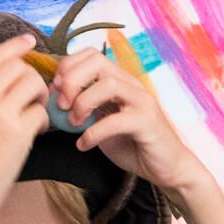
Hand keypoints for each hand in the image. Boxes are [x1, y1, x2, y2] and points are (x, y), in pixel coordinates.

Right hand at [0, 34, 51, 223]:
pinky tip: (36, 133)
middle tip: (34, 99)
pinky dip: (43, 120)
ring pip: (32, 82)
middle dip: (32, 78)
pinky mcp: (17, 131)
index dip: (14, 46)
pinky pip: (41, 111)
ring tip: (35, 115)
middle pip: (17, 66)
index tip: (30, 42)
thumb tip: (9, 75)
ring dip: (41, 96)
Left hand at [51, 49, 203, 200]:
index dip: (67, 68)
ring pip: (107, 84)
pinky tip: (84, 144)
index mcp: (120, 81)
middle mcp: (131, 85)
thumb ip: (84, 109)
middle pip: (97, 61)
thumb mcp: (102, 122)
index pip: (91, 55)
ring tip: (73, 123)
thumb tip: (55, 102)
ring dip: (82, 102)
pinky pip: (115, 120)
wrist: (168, 168)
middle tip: (61, 105)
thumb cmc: (134, 145)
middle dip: (71, 80)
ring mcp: (141, 102)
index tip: (56, 92)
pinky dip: (93, 133)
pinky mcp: (147, 122)